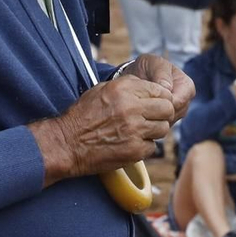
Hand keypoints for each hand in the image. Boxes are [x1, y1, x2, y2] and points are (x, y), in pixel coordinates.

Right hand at [33, 77, 176, 184]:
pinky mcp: (134, 150)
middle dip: (162, 114)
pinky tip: (131, 144)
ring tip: (140, 131)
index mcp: (124, 89)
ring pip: (163, 129)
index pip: (160, 90)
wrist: (68, 143)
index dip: (161, 98)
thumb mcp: (102, 90)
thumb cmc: (83, 116)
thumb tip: (149, 87)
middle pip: (167, 109)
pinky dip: (144, 147)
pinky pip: (152, 147)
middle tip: (153, 118)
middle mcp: (131, 108)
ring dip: (154, 131)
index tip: (155, 104)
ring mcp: (135, 130)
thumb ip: (128, 86)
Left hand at [122, 52, 194, 117]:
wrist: (136, 78)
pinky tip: (141, 113)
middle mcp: (185, 102)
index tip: (146, 95)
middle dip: (156, 110)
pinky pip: (159, 128)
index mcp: (187, 86)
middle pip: (173, 115)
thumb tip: (167, 88)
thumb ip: (160, 72)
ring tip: (140, 105)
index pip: (178, 102)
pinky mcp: (167, 122)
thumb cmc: (146, 68)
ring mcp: (177, 114)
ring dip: (152, 117)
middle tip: (140, 101)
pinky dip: (149, 122)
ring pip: (166, 123)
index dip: (161, 101)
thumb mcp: (152, 63)